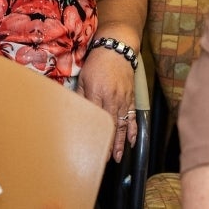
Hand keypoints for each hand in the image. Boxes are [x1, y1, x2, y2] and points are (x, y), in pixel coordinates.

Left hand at [77, 45, 135, 161]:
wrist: (117, 49)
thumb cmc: (97, 62)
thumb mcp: (84, 77)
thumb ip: (81, 95)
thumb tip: (76, 110)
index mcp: (97, 94)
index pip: (95, 119)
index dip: (95, 135)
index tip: (92, 148)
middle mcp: (112, 99)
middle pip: (111, 126)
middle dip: (109, 145)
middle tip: (107, 160)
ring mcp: (123, 99)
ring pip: (122, 125)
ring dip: (121, 142)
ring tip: (118, 156)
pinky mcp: (130, 98)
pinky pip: (132, 117)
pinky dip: (132, 130)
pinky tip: (131, 141)